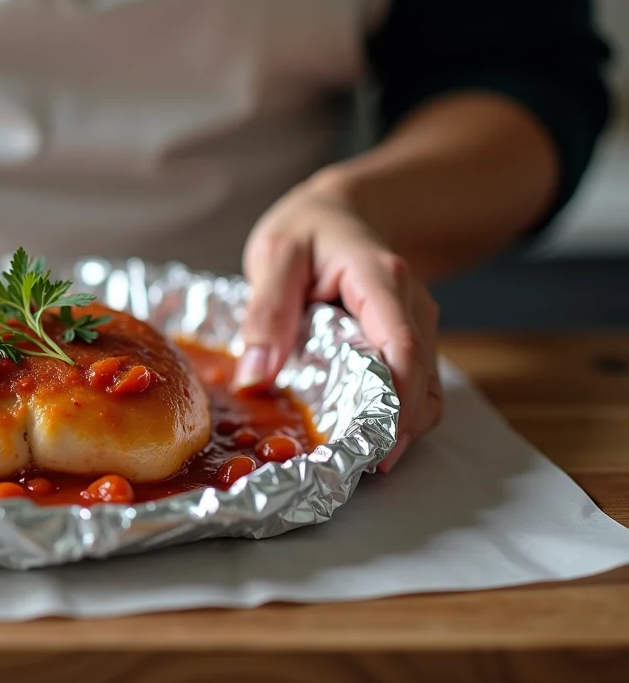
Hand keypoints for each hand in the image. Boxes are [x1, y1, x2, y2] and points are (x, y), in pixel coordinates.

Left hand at [237, 178, 442, 471]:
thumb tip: (256, 377)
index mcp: (381, 280)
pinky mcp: (409, 345)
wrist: (343, 213)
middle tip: (352, 469)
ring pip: (425, 391)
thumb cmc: (308, 230)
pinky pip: (415, 389)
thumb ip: (266, 310)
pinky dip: (395, 417)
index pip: (403, 346)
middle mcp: (411, 306)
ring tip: (353, 462)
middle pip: (421, 379)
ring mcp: (417, 327)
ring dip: (398, 428)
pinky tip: (360, 437)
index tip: (377, 445)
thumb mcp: (274, 255)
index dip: (397, 401)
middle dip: (396, 428)